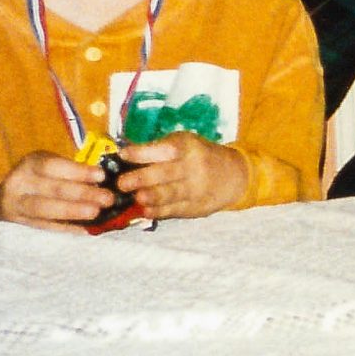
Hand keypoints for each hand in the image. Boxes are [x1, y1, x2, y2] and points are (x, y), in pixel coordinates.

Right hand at [0, 152, 115, 230]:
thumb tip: (106, 179)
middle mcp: (20, 184)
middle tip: (107, 198)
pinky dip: (68, 228)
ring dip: (73, 211)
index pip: (53, 166)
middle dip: (82, 194)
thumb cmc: (38, 179)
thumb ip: (72, 171)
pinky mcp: (22, 225)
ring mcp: (18, 206)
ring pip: (44, 210)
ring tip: (96, 213)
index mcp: (31, 164)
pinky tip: (87, 229)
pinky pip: (46, 227)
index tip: (101, 175)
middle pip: (51, 189)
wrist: (4, 199)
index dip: (77, 171)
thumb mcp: (49, 166)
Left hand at [113, 132, 249, 220]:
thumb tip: (122, 157)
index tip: (123, 154)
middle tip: (121, 183)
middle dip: (141, 178)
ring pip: (170, 194)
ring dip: (151, 197)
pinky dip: (158, 211)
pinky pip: (174, 210)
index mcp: (188, 147)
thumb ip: (157, 150)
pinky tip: (146, 210)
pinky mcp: (195, 207)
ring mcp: (195, 189)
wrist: (233, 175)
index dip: (143, 152)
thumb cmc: (198, 155)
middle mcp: (193, 167)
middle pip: (165, 174)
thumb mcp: (184, 144)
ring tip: (137, 197)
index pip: (165, 149)